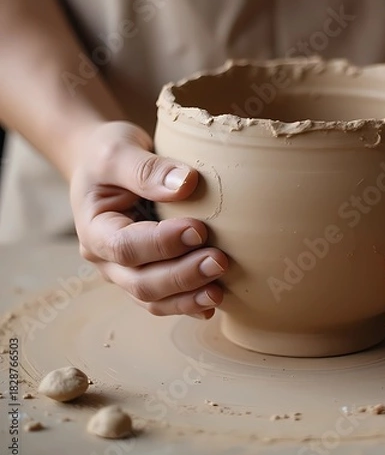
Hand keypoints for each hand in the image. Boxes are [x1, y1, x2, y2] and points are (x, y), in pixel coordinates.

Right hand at [70, 121, 228, 317]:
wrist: (104, 165)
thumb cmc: (108, 154)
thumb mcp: (118, 151)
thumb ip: (147, 169)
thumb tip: (187, 183)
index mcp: (94, 229)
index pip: (125, 246)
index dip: (162, 244)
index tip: (199, 229)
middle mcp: (106, 258)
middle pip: (141, 282)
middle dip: (182, 276)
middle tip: (219, 261)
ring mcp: (125, 271)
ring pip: (153, 299)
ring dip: (187, 298)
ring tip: (219, 291)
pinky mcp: (147, 272)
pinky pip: (165, 299)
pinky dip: (188, 303)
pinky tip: (214, 301)